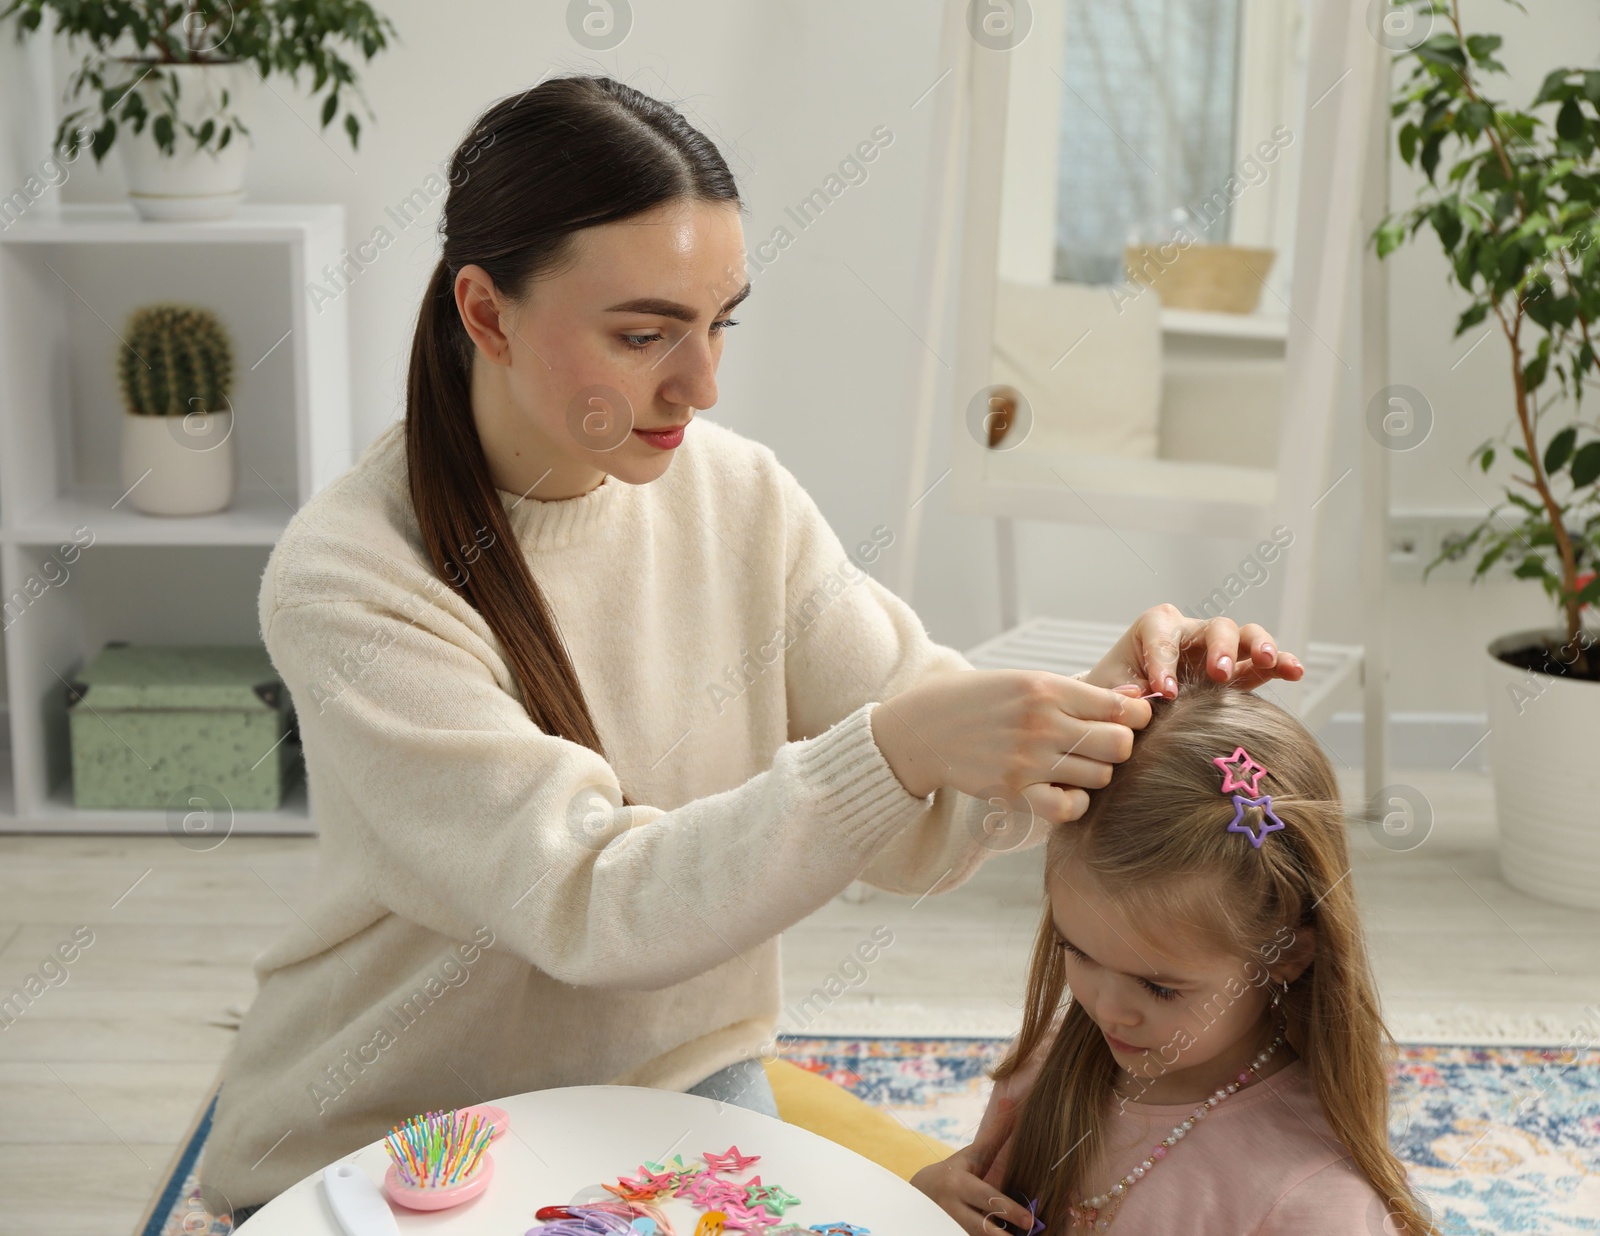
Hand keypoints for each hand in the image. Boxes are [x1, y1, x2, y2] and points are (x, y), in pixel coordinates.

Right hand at [870, 669, 1150, 823]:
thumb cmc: (981, 700)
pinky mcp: (1013, 792)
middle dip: (1120, 746)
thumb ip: (1077, 693)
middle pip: (1119, 745)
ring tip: (1076, 765)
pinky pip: (1069, 808)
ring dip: (1096, 773)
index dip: (1136, 717)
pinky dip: (1075, 802)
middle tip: (1102, 745)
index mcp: (1046, 688)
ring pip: (1100, 776)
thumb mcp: (1026, 681)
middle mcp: (1040, 723)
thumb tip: (1137, 701)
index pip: (1122, 708)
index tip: (1128, 721)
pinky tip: (1064, 789)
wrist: (924, 728)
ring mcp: (1027, 760)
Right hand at [910, 1107, 1036, 1234]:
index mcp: (959, 1185)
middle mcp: (953, 1209)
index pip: (987, 1199)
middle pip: (982, 1227)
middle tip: (1029, 1232)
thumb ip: (994, 1135)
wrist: (917, 1197)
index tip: (1030, 1219)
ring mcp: (950, 1227)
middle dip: (1004, 1235)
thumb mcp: (970, 1155)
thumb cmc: (953, 1173)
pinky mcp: (949, 1235)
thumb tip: (1012, 1102)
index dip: (1009, 1210)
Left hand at [1082, 604, 1304, 697]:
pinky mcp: (1238, 671)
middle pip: (1215, 627)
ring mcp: (1218, 650)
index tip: (1165, 693)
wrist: (1128, 704)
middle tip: (1218, 673)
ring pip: (1245, 637)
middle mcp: (1191, 633)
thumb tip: (1136, 696)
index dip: (1164, 663)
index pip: (1163, 639)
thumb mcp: (1109, 689)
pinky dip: (1280, 664)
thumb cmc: (1117, 689)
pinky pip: (1263, 664)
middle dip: (1219, 647)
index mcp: (1155, 628)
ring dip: (1259, 646)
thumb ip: (1120, 692)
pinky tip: (1295, 671)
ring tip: (1268, 661)